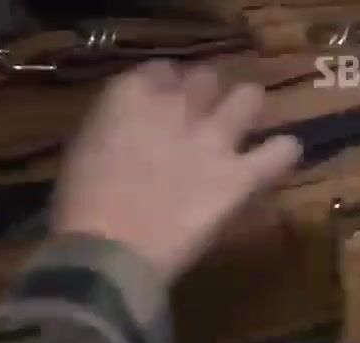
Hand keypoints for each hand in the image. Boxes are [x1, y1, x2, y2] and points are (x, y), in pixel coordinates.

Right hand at [51, 61, 301, 283]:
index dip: (160, 89)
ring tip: (238, 132)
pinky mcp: (240, 177)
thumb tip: (127, 129)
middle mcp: (177, 106)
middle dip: (202, 96)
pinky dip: (280, 154)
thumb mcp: (80, 152)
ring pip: (249, 98)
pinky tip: (271, 162)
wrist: (107, 253)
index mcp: (129, 96)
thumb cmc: (78, 210)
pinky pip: (281, 151)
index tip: (154, 108)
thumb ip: (111, 129)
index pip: (158, 71)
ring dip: (244, 111)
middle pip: (205, 78)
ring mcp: (214, 140)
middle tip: (194, 121)